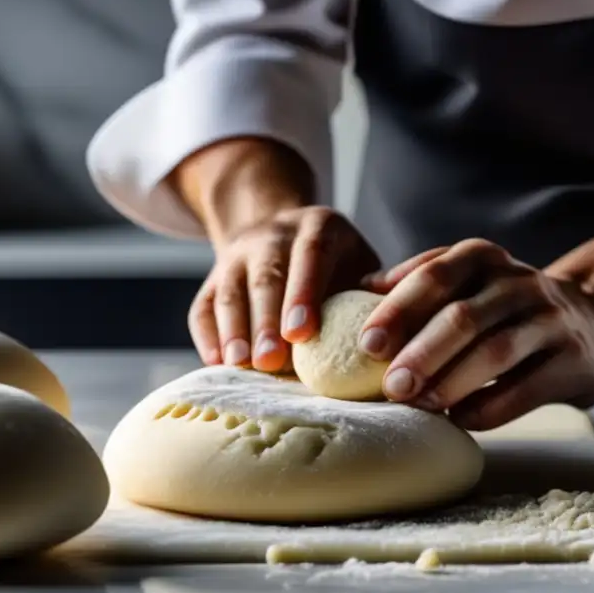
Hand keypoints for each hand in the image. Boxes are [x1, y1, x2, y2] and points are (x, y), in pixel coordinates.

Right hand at [189, 206, 379, 371]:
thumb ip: (374, 293)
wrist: (282, 233)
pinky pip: (202, 306)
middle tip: (270, 361)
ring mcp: (237, 255)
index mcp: (318, 227)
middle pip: (265, 277)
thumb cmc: (337, 264)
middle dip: (266, 321)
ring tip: (240, 365)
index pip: (309, 256)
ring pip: (229, 291)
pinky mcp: (212, 278)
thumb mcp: (361, 262)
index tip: (302, 334)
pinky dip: (207, 336)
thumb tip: (391, 338)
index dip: (303, 294)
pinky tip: (216, 363)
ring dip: (233, 330)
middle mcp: (272, 235)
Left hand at [359, 239, 593, 429]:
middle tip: (390, 386)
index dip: (398, 310)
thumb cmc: (505, 308)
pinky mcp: (575, 359)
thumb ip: (419, 283)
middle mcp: (518, 281)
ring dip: (452, 382)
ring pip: (496, 351)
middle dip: (422, 353)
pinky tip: (459, 421)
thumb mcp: (467, 282)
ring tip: (420, 405)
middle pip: (463, 316)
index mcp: (481, 258)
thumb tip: (358, 289)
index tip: (366, 345)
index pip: (434, 276)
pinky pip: (527, 387)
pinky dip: (490, 408)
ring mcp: (551, 318)